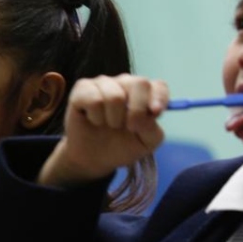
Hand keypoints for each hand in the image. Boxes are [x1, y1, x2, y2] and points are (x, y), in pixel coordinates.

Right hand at [39, 74, 167, 187]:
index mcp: (144, 94)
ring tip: (108, 125)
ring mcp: (104, 83)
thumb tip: (149, 114)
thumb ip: (153, 129)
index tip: (154, 114)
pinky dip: (96, 116)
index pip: (158, 86)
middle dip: (137, 111)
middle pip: (140, 83)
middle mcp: (125, 83)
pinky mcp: (83, 89)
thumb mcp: (145, 143)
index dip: (159, 97)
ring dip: (113, 118)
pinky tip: (94, 120)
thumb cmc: (121, 146)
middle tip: (130, 128)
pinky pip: (93, 99)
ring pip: (115, 96)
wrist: (92, 158)